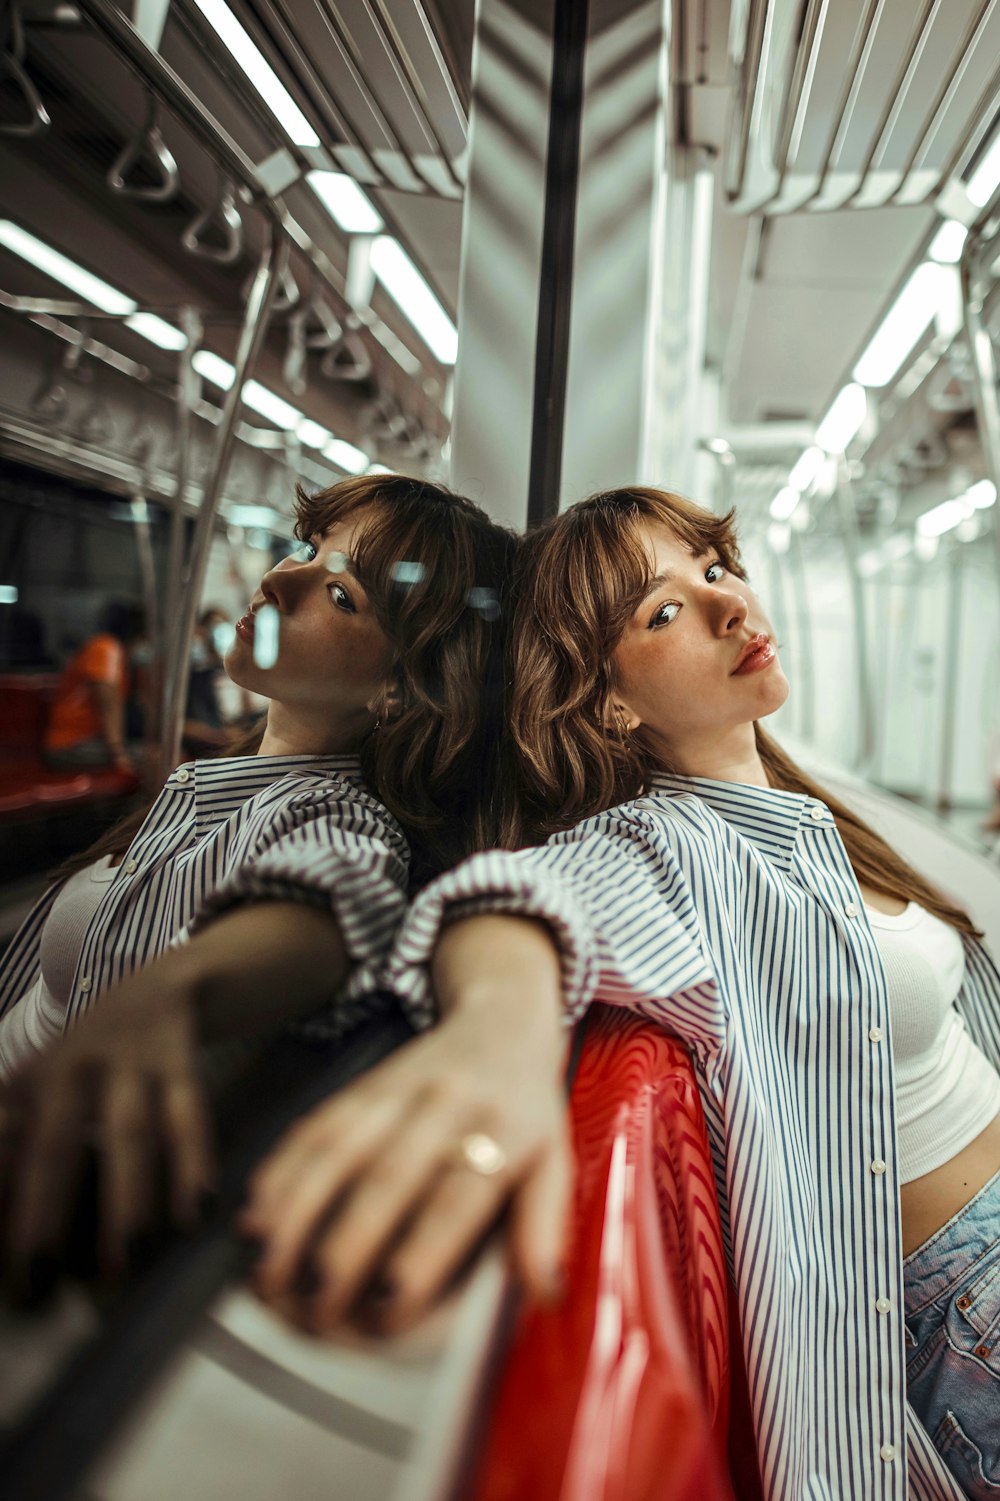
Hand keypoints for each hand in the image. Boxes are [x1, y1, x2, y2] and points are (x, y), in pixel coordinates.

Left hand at [0, 980, 213, 1284]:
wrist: (164, 983)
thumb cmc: (90, 1061)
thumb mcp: (41, 1087)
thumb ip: (17, 1140)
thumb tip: (1, 1222)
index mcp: (28, 1082)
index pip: (2, 1144)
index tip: (1, 1263)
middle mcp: (71, 1070)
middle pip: (54, 1146)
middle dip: (43, 1213)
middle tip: (40, 1281)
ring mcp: (130, 1062)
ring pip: (128, 1133)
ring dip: (127, 1197)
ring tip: (129, 1259)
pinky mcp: (180, 1060)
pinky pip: (188, 1116)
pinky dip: (193, 1162)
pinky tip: (196, 1211)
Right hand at [241, 918, 571, 1334]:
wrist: (500, 1017)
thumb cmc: (525, 1107)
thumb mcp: (555, 1160)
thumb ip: (544, 1225)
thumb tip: (544, 1291)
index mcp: (503, 1130)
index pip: (459, 1195)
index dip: (423, 1251)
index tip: (389, 1305)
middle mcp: (447, 1105)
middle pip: (389, 1176)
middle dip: (345, 1241)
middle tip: (312, 1302)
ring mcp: (397, 1090)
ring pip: (338, 1148)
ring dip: (296, 1209)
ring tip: (267, 1267)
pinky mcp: (360, 1085)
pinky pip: (313, 1127)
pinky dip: (280, 1171)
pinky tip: (255, 1214)